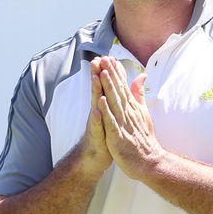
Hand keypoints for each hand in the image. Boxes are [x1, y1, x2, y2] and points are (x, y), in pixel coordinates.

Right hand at [74, 57, 112, 175]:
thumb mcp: (111, 115)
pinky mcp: (97, 137)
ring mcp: (96, 124)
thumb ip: (115, 99)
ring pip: (96, 105)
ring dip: (96, 92)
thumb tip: (118, 85)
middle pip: (98, 91)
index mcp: (105, 107)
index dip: (107, 73)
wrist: (94, 157)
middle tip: (97, 60)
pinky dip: (97, 119)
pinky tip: (97, 111)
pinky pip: (98, 127)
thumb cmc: (105, 134)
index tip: (108, 56)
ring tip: (96, 78)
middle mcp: (98, 112)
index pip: (106, 87)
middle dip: (97, 75)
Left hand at [96, 56, 163, 179]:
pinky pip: (111, 122)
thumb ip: (139, 93)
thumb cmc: (143, 137)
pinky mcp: (118, 136)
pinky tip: (100, 100)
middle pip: (118, 90)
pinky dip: (106, 111)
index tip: (110, 58)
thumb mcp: (143, 112)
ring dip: (108, 87)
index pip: (123, 86)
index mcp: (132, 107)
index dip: (116, 72)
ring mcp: (123, 123)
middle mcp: (128, 112)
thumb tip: (141, 76)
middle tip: (104, 58)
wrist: (148, 161)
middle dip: (111, 74)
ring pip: (114, 102)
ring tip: (102, 73)